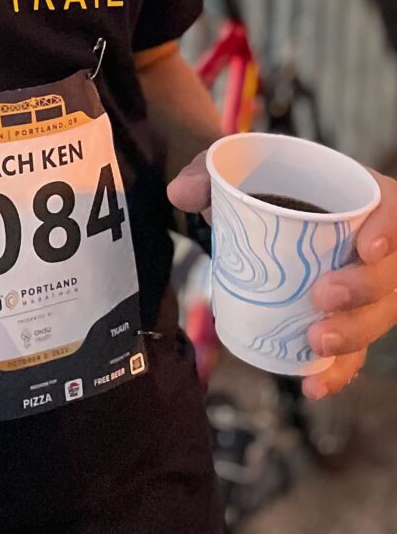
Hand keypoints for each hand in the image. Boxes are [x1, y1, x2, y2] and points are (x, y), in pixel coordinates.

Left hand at [168, 152, 396, 398]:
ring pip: (380, 316)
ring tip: (315, 343)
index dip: (391, 230)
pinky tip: (314, 386)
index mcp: (362, 195)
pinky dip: (338, 371)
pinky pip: (357, 351)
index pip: (395, 209)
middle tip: (322, 296)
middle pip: (391, 274)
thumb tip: (179, 195)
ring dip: (353, 336)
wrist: (267, 206)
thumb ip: (209, 172)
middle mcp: (377, 243)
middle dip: (364, 291)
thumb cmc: (264, 182)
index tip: (366, 247)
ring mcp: (369, 286)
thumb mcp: (237, 168)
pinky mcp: (351, 320)